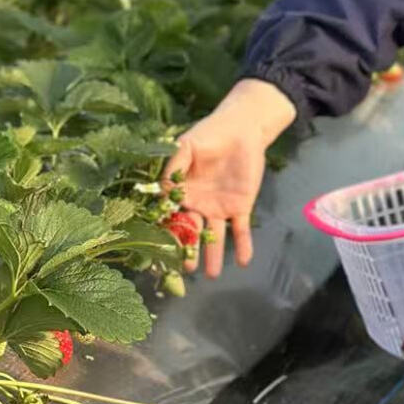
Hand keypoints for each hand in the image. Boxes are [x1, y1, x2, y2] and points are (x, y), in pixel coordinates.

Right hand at [163, 79, 296, 277]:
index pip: (171, 217)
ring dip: (214, 255)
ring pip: (214, 237)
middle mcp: (198, 205)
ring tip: (212, 274)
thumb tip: (160, 193)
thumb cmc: (210, 133)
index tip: (160, 250)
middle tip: (185, 269)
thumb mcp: (187, 146)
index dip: (166, 234)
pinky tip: (244, 260)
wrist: (242, 128)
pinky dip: (243, 245)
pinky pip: (241, 229)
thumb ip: (173, 168)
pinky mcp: (241, 206)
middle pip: (191, 233)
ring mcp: (219, 208)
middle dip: (188, 251)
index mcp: (181, 193)